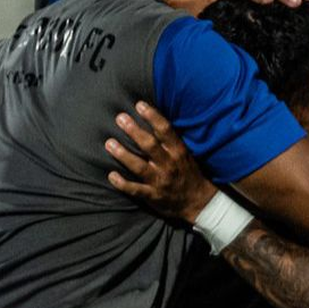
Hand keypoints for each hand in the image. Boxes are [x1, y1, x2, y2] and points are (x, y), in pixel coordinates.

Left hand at [106, 101, 216, 223]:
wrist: (199, 202)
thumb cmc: (190, 173)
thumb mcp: (186, 153)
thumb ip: (170, 141)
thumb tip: (153, 120)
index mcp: (179, 151)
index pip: (165, 130)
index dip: (152, 116)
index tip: (139, 105)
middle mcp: (169, 164)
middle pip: (149, 145)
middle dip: (134, 131)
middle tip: (120, 118)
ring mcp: (160, 181)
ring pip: (139, 166)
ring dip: (123, 154)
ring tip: (109, 143)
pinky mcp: (153, 196)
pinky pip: (136, 190)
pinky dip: (123, 184)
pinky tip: (111, 175)